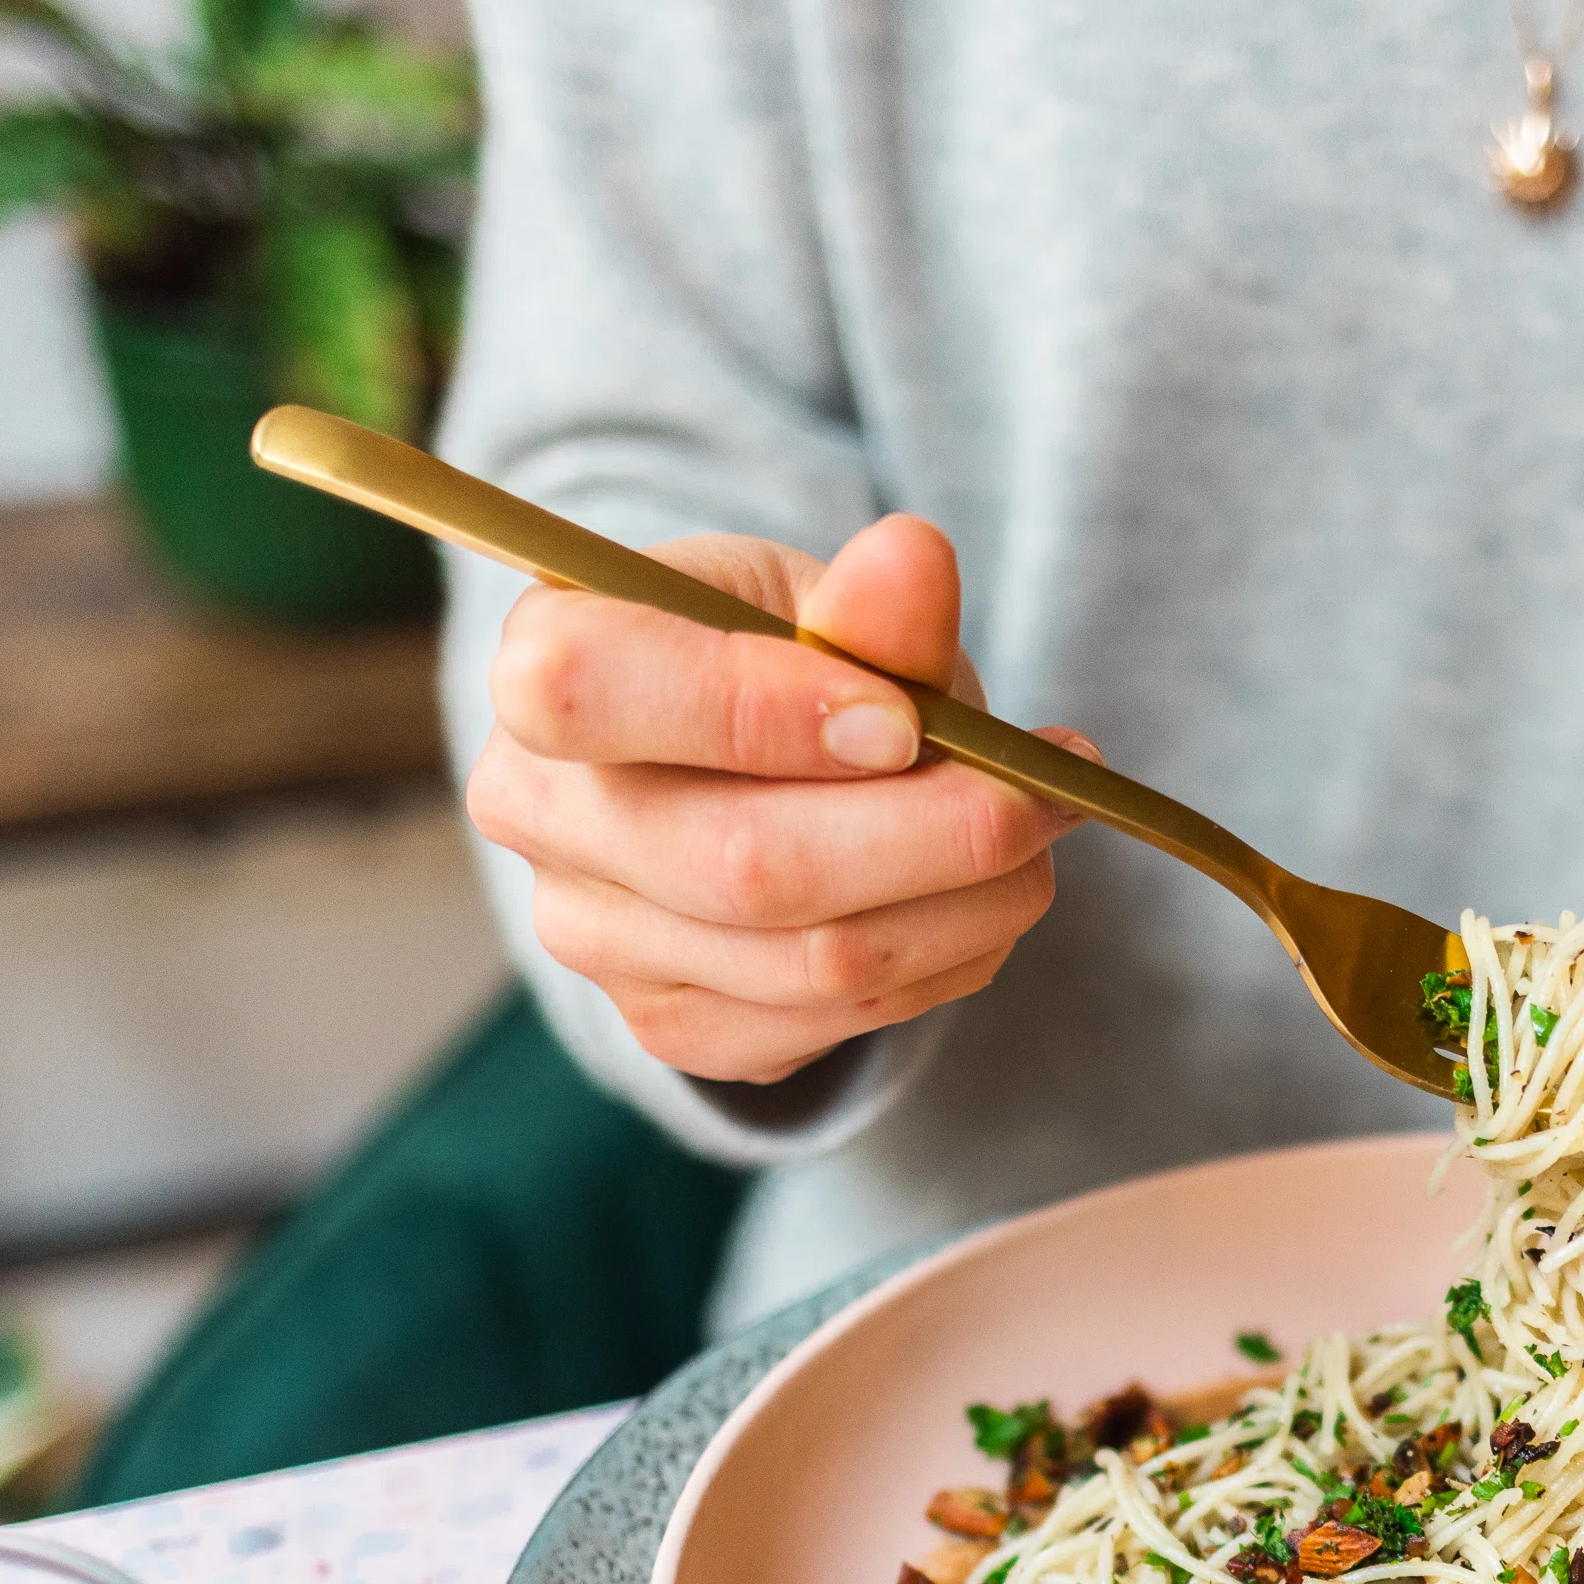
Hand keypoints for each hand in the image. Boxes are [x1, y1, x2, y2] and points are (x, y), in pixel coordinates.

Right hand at [466, 515, 1087, 1085]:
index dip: (761, 711)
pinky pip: (830, 1024)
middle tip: (1047, 794)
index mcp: (539, 661)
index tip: (905, 720)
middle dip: (935, 834)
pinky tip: (980, 903)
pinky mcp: (668, 1024)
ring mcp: (592, 937)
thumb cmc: (783, 658)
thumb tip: (914, 559)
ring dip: (967, 907)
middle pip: (739, 864)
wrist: (750, 761)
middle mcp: (536, 811)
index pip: (591, 692)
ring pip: (808, 964)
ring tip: (1038, 835)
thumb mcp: (820, 598)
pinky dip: (941, 965)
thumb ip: (870, 602)